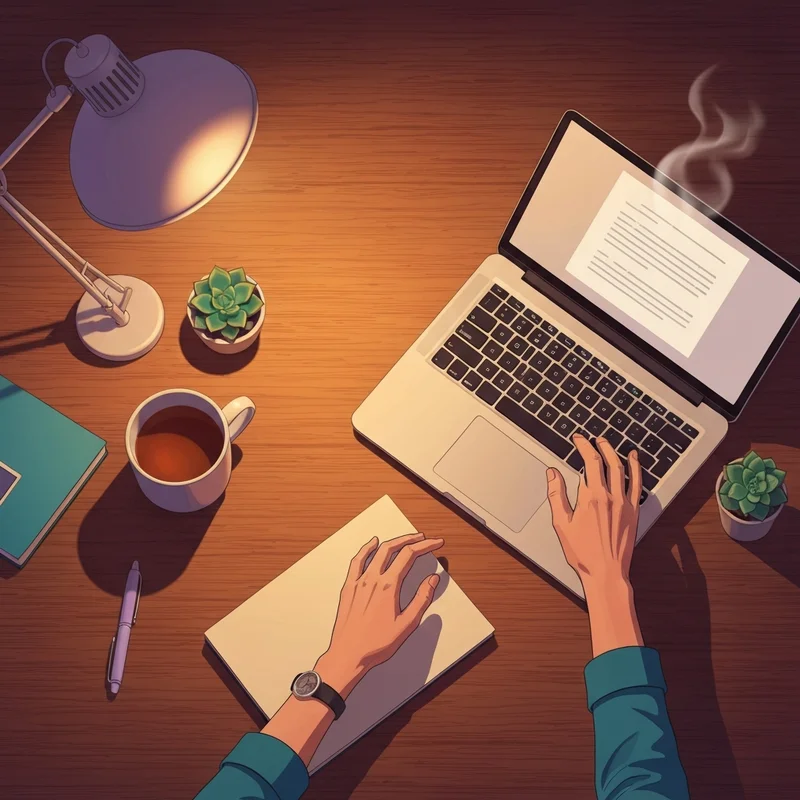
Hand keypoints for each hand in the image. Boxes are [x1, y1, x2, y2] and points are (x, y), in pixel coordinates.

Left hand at [315, 532, 443, 696]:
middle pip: (393, 548)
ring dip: (392, 542)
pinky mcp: (349, 587)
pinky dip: (366, 549)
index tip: (435, 543)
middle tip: (423, 538)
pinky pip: (357, 561)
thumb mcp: (407, 624)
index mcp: (388, 586)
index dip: (425, 546)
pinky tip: (372, 544)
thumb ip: (422, 598)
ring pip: (376, 552)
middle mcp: (372, 579)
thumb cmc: (376, 644)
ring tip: (404, 539)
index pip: (409, 555)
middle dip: (410, 540)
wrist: (348, 655)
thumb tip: (432, 580)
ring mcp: (359, 581)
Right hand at [545, 434, 641, 590]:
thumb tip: (552, 473)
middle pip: (606, 461)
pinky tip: (634, 459)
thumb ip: (556, 495)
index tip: (578, 439)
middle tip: (592, 438)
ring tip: (608, 444)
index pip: (588, 462)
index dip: (583, 446)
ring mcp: (624, 503)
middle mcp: (610, 496)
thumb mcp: (561, 523)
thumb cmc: (582, 552)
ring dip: (615, 453)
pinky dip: (637, 469)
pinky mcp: (634, 511)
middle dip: (599, 445)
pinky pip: (638, 484)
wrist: (606, 571)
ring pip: (623, 469)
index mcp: (590, 497)